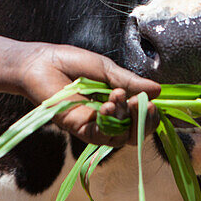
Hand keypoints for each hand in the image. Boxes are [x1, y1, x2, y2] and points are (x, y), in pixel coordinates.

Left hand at [17, 43, 160, 147]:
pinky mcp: (79, 129)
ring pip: (120, 137)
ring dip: (125, 119)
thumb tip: (159, 90)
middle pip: (134, 134)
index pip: (140, 118)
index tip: (152, 101)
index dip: (150, 115)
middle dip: (143, 122)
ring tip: (117, 97)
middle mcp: (107, 118)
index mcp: (117, 102)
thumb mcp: (106, 69)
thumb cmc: (71, 62)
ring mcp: (94, 126)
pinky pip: (100, 137)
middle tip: (141, 104)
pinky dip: (108, 124)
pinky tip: (107, 107)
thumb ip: (129, 82)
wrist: (41, 62)